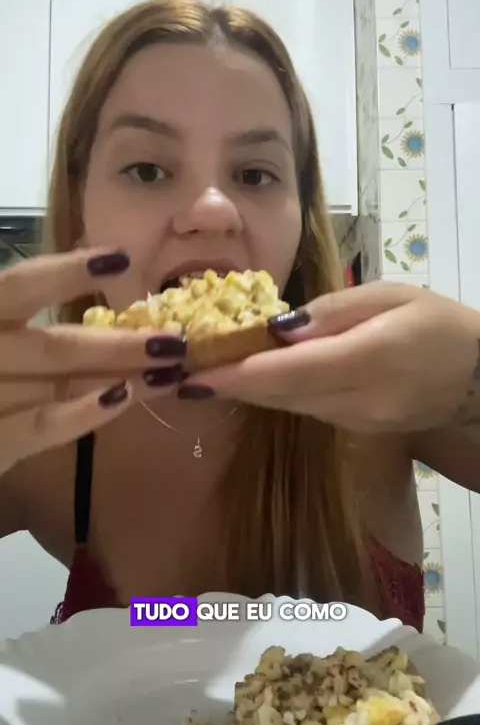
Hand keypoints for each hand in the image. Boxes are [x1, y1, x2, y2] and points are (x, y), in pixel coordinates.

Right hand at [0, 249, 186, 474]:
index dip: (68, 272)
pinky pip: (46, 425)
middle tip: (178, 338)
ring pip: (63, 381)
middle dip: (122, 342)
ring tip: (172, 370)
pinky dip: (85, 412)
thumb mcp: (0, 332)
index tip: (120, 258)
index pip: (20, 286)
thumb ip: (25, 317)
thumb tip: (106, 306)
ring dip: (122, 373)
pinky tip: (124, 397)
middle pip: (58, 344)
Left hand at [182, 282, 479, 433]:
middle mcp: (356, 400)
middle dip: (224, 385)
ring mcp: (355, 422)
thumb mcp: (392, 295)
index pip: (288, 372)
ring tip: (195, 372)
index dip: (235, 375)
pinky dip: (270, 394)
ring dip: (241, 391)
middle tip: (173, 371)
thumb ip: (333, 311)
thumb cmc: (437, 322)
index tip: (189, 373)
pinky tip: (244, 379)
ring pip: (285, 406)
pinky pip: (302, 409)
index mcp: (368, 358)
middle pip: (277, 395)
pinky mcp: (353, 429)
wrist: (475, 379)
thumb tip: (276, 329)